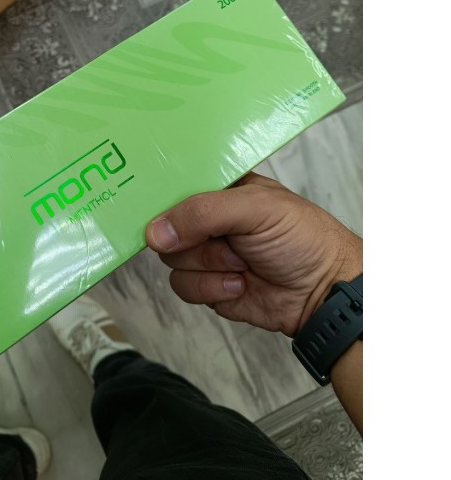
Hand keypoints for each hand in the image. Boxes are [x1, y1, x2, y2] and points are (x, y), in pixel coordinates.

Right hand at [145, 172, 361, 336]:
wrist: (323, 292)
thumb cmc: (302, 238)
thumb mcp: (255, 208)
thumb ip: (203, 212)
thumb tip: (157, 232)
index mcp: (220, 190)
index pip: (177, 187)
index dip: (166, 199)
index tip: (166, 210)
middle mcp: (209, 220)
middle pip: (169, 227)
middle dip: (198, 241)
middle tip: (230, 242)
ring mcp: (207, 253)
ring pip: (173, 260)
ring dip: (209, 266)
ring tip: (242, 264)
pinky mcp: (207, 284)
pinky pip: (183, 286)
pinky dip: (211, 288)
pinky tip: (240, 284)